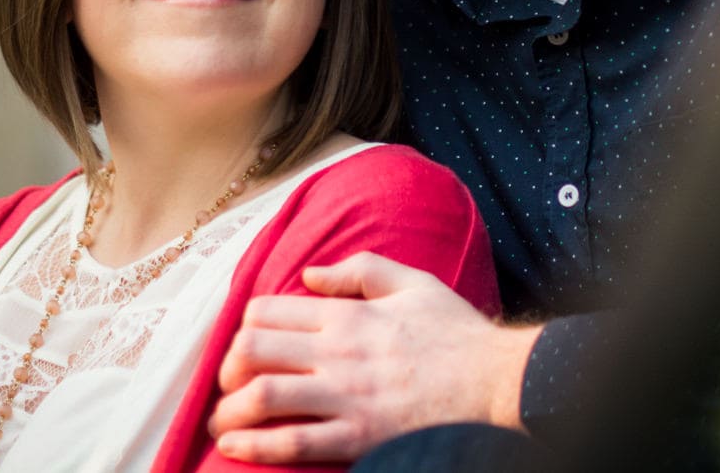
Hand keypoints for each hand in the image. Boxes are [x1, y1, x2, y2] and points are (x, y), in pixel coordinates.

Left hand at [210, 252, 541, 463]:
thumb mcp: (413, 283)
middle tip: (229, 386)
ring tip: (222, 424)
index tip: (246, 345)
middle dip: (227, 370)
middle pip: (251, 352)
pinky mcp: (358, 437)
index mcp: (348, 313)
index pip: (266, 312)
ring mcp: (346, 397)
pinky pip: (293, 444)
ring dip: (229, 412)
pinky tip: (235, 449)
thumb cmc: (456, 333)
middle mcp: (338, 351)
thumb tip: (312, 274)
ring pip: (262, 397)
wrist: (497, 381)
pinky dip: (255, 448)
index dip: (243, 328)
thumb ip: (360, 271)